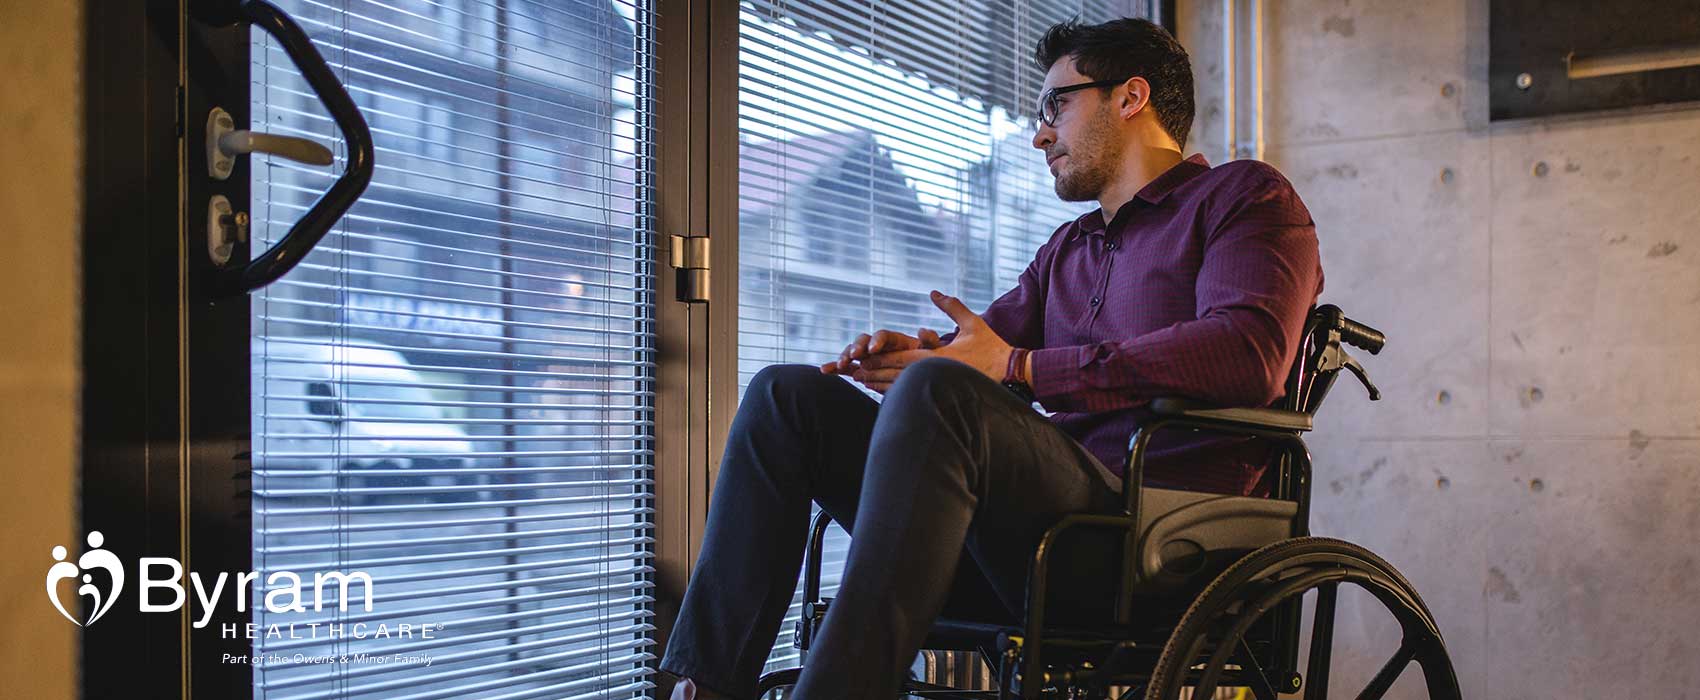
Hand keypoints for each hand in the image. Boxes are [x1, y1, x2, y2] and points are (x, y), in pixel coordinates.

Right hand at [820, 327, 946, 376]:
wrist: (920, 375)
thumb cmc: (926, 362)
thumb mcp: (930, 352)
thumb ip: (928, 341)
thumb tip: (925, 331)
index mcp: (894, 340)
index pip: (882, 335)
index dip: (877, 340)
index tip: (874, 349)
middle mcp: (878, 346)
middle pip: (863, 341)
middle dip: (858, 347)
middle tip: (856, 355)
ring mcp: (867, 357)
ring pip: (851, 353)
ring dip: (844, 356)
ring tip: (841, 365)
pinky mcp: (860, 369)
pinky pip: (845, 367)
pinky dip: (835, 367)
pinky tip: (824, 370)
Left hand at [851, 290, 1012, 391]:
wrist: (1010, 372)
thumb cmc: (991, 348)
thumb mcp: (972, 322)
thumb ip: (951, 306)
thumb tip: (933, 292)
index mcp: (937, 358)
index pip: (901, 358)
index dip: (879, 358)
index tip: (863, 356)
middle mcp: (933, 375)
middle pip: (895, 375)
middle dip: (873, 372)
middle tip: (853, 371)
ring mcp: (937, 386)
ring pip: (902, 388)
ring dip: (880, 384)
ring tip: (862, 382)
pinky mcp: (942, 394)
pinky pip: (914, 395)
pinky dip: (895, 393)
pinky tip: (884, 392)